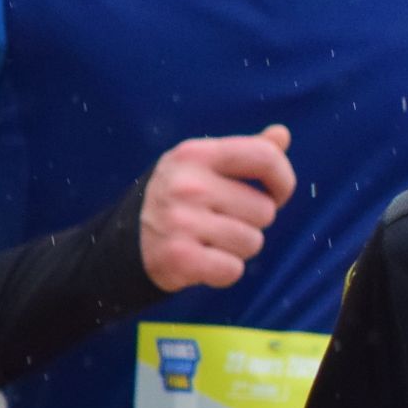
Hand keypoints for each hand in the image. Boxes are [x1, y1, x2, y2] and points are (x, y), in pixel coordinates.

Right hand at [139, 125, 295, 292]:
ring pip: (253, 242)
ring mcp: (181, 222)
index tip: (277, 195)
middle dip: (251, 222)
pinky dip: (224, 272)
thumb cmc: (177, 201)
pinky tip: (202, 262)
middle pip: (265, 210)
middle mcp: (187, 185)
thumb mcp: (201, 166)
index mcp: (195, 154)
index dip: (283, 180)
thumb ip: (245, 152)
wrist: (123, 244)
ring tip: (209, 241)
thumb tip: (282, 135)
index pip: (264, 156)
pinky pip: (234, 270)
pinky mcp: (179, 258)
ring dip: (238, 248)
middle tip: (219, 222)